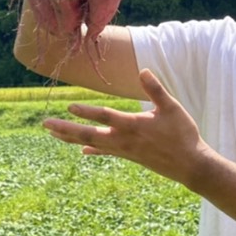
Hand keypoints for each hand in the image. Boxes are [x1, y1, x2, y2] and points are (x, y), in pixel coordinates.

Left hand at [42, 69, 210, 187]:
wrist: (190, 165)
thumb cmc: (183, 134)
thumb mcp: (172, 108)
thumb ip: (156, 89)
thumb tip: (143, 70)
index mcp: (132, 126)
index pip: (105, 117)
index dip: (87, 112)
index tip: (69, 107)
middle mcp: (123, 140)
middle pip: (88, 134)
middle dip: (65, 129)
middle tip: (45, 125)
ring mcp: (124, 150)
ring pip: (92, 143)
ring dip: (71, 138)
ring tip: (53, 134)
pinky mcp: (128, 156)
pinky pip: (105, 152)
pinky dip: (92, 150)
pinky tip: (81, 151)